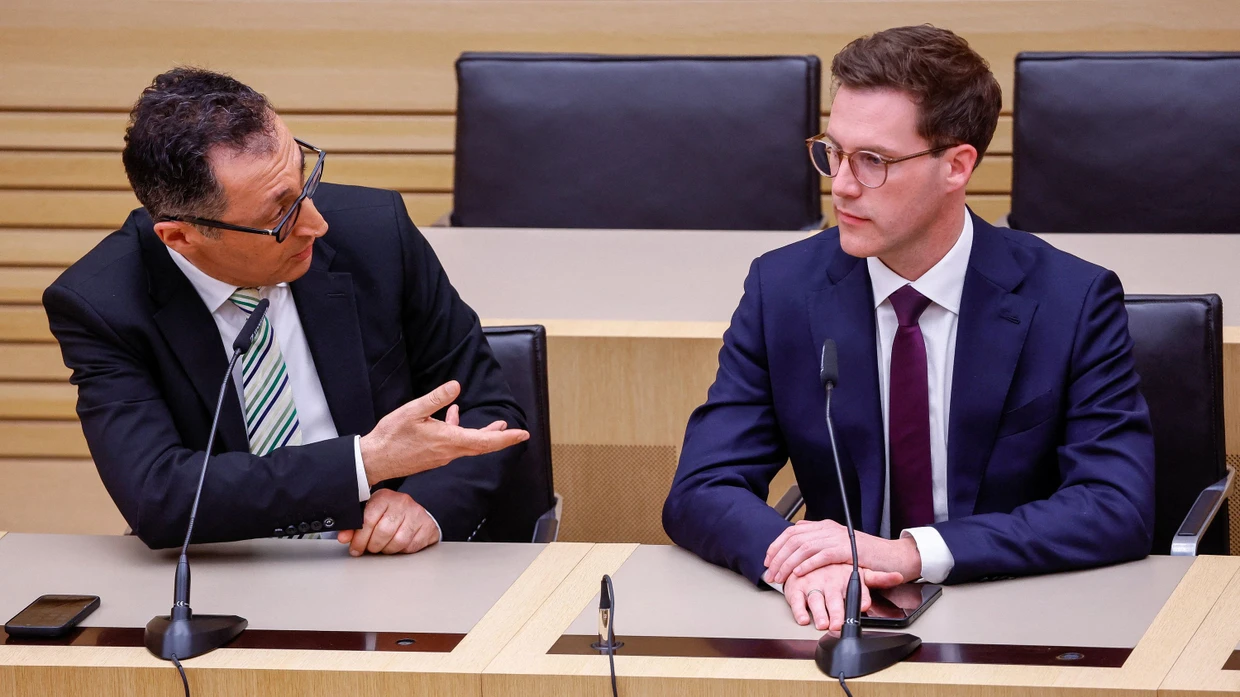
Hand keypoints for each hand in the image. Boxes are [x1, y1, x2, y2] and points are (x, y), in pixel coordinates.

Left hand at [337, 489, 437, 555]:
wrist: (415, 512)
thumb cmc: (389, 514)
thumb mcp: (370, 514)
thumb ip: (355, 526)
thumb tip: (343, 537)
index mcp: (384, 497)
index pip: (368, 519)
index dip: (359, 538)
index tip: (355, 548)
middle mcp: (402, 502)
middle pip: (383, 532)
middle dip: (373, 546)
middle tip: (370, 548)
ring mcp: (417, 514)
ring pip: (398, 541)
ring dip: (387, 550)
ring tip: (384, 547)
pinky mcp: (427, 526)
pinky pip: (411, 546)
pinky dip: (402, 550)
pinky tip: (398, 545)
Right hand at [360, 380, 528, 485]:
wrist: (374, 460)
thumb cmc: (391, 436)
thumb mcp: (412, 411)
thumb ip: (436, 398)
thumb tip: (456, 386)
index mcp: (448, 441)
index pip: (485, 441)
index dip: (506, 438)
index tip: (522, 435)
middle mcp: (449, 452)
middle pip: (482, 446)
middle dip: (501, 438)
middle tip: (518, 434)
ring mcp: (441, 456)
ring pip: (469, 445)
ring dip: (483, 435)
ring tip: (496, 425)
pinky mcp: (433, 456)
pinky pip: (454, 444)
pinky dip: (459, 431)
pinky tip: (452, 417)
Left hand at [764, 519, 921, 584]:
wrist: (891, 557)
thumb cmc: (865, 555)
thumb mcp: (838, 543)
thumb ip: (819, 538)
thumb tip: (799, 533)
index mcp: (824, 527)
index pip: (793, 531)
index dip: (777, 545)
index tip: (768, 559)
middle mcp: (828, 529)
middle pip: (794, 539)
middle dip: (778, 557)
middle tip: (770, 572)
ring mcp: (837, 538)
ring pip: (804, 548)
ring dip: (788, 564)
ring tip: (780, 576)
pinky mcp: (845, 550)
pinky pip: (821, 556)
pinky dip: (807, 565)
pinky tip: (798, 573)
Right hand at [784, 564, 903, 630]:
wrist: (808, 555)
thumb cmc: (835, 568)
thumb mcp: (859, 570)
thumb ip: (879, 578)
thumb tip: (898, 576)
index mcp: (846, 577)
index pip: (856, 588)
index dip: (861, 597)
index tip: (865, 605)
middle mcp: (830, 581)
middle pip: (834, 598)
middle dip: (836, 612)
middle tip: (838, 624)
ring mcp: (813, 585)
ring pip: (816, 600)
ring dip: (819, 612)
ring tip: (822, 623)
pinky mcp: (796, 588)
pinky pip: (796, 600)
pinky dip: (799, 610)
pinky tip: (803, 618)